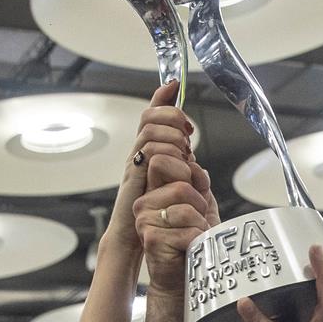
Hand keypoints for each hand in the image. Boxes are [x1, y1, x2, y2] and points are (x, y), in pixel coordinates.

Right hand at [108, 83, 194, 248]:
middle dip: (172, 116)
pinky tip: (179, 160)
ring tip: (185, 149)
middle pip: (150, 117)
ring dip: (172, 134)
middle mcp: (138, 152)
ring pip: (150, 131)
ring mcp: (134, 163)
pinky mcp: (133, 176)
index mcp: (147, 151)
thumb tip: (190, 150)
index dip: (162, 96)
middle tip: (187, 132)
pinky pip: (148, 152)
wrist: (132, 236)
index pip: (152, 114)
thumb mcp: (172, 181)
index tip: (175, 85)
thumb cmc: (153, 212)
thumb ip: (178, 163)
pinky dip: (167, 151)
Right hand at [132, 153, 217, 292]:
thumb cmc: (192, 241)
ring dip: (200, 225)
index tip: (196, 193)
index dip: (188, 173)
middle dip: (199, 204)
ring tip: (194, 236)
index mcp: (152, 191)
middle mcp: (144, 203)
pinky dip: (199, 240)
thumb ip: (199, 184)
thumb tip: (197, 167)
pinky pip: (188, 232)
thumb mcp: (199, 206)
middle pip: (181, 186)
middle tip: (196, 222)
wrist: (183, 275)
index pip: (164, 161)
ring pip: (187, 210)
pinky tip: (191, 248)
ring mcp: (144, 221)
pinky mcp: (152, 239)